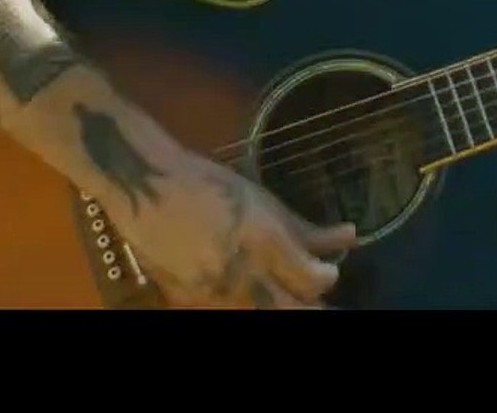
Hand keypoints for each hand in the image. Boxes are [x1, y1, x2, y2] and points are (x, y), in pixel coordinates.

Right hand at [107, 152, 356, 308]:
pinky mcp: (190, 300)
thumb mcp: (263, 202)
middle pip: (292, 308)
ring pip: (260, 311)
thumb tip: (349, 237)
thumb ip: (306, 228)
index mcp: (265, 242)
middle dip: (309, 304)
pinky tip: (247, 287)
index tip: (329, 271)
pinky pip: (228, 307)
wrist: (148, 189)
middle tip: (312, 292)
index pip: (313, 281)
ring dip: (277, 301)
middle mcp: (242, 274)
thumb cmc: (211, 185)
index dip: (328, 278)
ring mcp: (214, 293)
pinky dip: (244, 301)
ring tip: (281, 288)